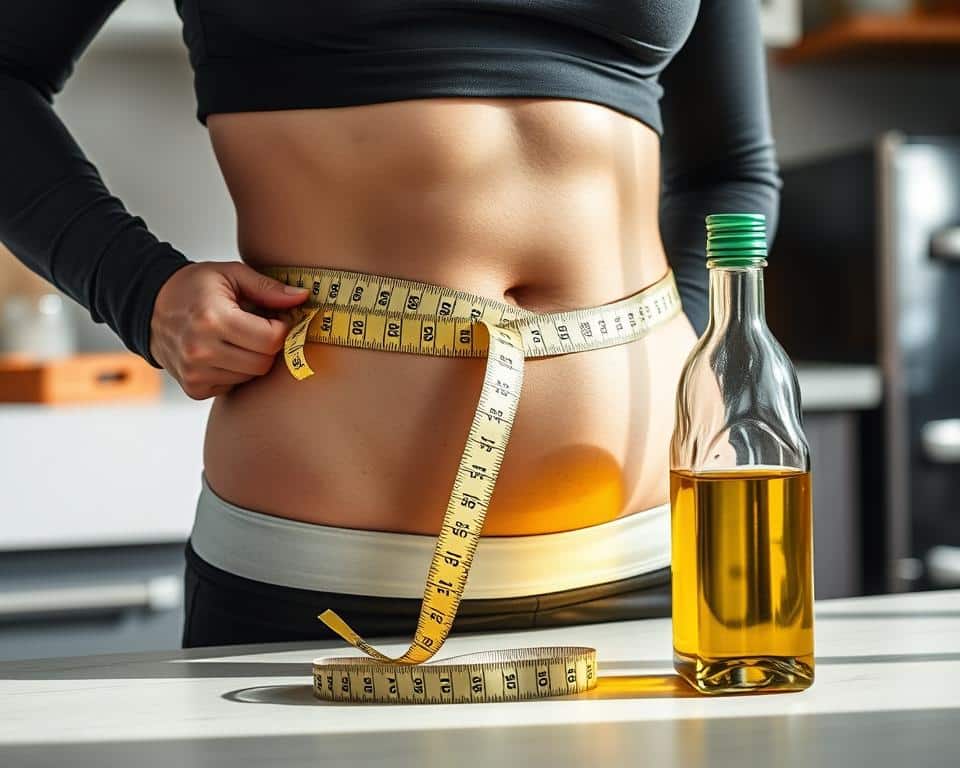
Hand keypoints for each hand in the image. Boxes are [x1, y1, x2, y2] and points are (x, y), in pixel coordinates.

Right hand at [149, 261, 309, 398]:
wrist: (149, 306)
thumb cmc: (193, 287)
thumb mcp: (231, 275)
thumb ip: (268, 288)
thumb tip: (302, 297)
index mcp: (213, 319)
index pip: (271, 340)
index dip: (281, 329)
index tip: (274, 319)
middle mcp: (201, 350)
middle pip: (264, 362)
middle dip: (268, 345)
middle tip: (256, 328)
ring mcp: (195, 373)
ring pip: (251, 377)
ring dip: (252, 359)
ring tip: (235, 337)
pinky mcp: (194, 388)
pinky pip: (234, 386)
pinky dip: (235, 371)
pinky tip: (223, 352)